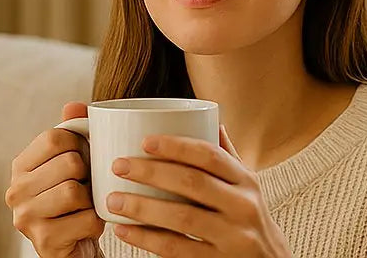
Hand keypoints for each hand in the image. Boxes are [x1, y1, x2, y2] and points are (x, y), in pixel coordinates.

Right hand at [6, 102, 103, 257]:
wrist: (75, 243)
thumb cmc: (77, 197)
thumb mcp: (74, 160)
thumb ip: (73, 129)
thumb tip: (73, 104)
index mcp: (21, 166)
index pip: (54, 137)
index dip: (80, 144)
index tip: (84, 157)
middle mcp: (15, 191)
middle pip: (69, 163)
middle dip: (89, 174)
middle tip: (87, 185)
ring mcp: (25, 218)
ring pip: (74, 191)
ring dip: (92, 198)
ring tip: (87, 203)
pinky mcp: (43, 240)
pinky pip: (86, 219)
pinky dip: (97, 221)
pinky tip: (88, 223)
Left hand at [106, 126, 289, 257]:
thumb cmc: (253, 222)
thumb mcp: (250, 189)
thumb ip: (229, 159)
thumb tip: (212, 122)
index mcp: (247, 182)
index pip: (211, 156)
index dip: (177, 146)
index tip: (146, 141)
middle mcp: (242, 206)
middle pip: (192, 182)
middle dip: (151, 172)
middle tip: (119, 166)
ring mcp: (231, 236)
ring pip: (181, 217)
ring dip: (142, 207)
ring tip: (113, 200)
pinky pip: (175, 248)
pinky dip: (146, 238)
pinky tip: (125, 230)